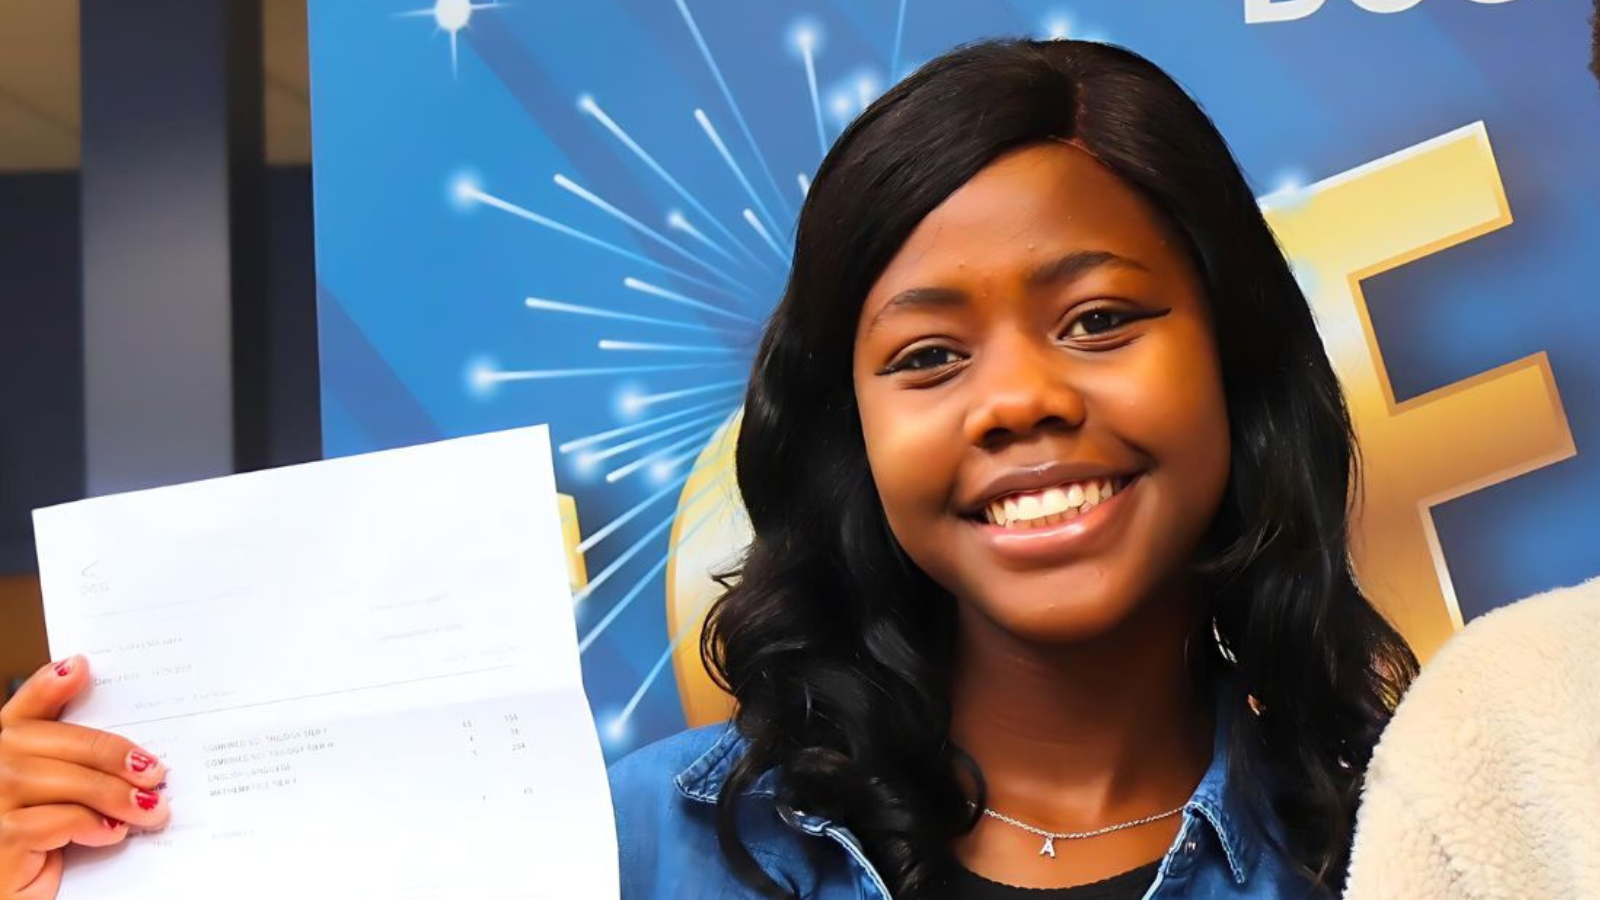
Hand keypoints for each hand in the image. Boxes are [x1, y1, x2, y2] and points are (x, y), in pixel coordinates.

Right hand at [0, 657, 169, 899]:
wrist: (17, 896)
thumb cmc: (39, 846)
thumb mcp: (59, 799)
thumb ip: (74, 762)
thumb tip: (120, 733)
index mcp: (1, 751)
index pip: (21, 710)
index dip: (48, 685)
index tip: (81, 666)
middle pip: (54, 741)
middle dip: (114, 755)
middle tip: (156, 772)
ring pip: (63, 780)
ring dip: (115, 794)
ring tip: (150, 809)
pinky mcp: (1, 838)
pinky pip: (58, 820)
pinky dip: (93, 824)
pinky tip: (111, 833)